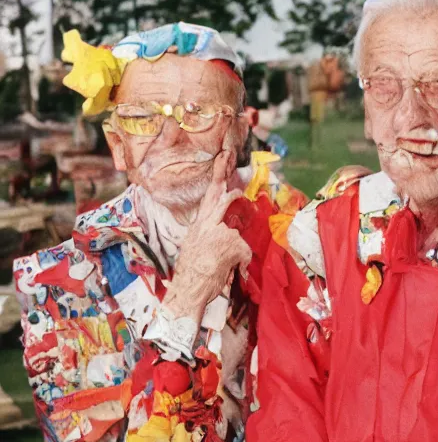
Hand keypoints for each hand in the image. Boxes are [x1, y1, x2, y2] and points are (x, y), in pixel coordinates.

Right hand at [164, 148, 250, 323]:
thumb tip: (229, 230)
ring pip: (237, 228)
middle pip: (222, 195)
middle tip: (233, 159)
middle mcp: (206, 222)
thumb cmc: (193, 272)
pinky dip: (243, 261)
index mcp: (199, 223)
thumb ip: (212, 233)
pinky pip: (245, 249)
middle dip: (230, 182)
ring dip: (237, 244)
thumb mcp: (199, 246)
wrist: (189, 288)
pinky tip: (234, 268)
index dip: (220, 172)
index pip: (211, 191)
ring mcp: (217, 230)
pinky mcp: (228, 242)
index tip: (226, 153)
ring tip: (222, 256)